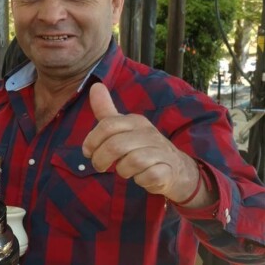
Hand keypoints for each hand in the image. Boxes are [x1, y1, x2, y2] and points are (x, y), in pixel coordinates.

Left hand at [82, 83, 201, 202]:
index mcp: (135, 121)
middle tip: (99, 166)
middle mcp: (149, 133)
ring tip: (124, 170)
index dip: (92, 140)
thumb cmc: (142, 147)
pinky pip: (147, 177)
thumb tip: (94, 84)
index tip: (88, 152)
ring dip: (121, 170)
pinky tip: (141, 177)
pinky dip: (139, 180)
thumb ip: (106, 110)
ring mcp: (160, 151)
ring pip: (131, 162)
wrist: (177, 168)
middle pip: (115, 146)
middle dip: (100, 159)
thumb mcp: (123, 127)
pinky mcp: (167, 171)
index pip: (107, 125)